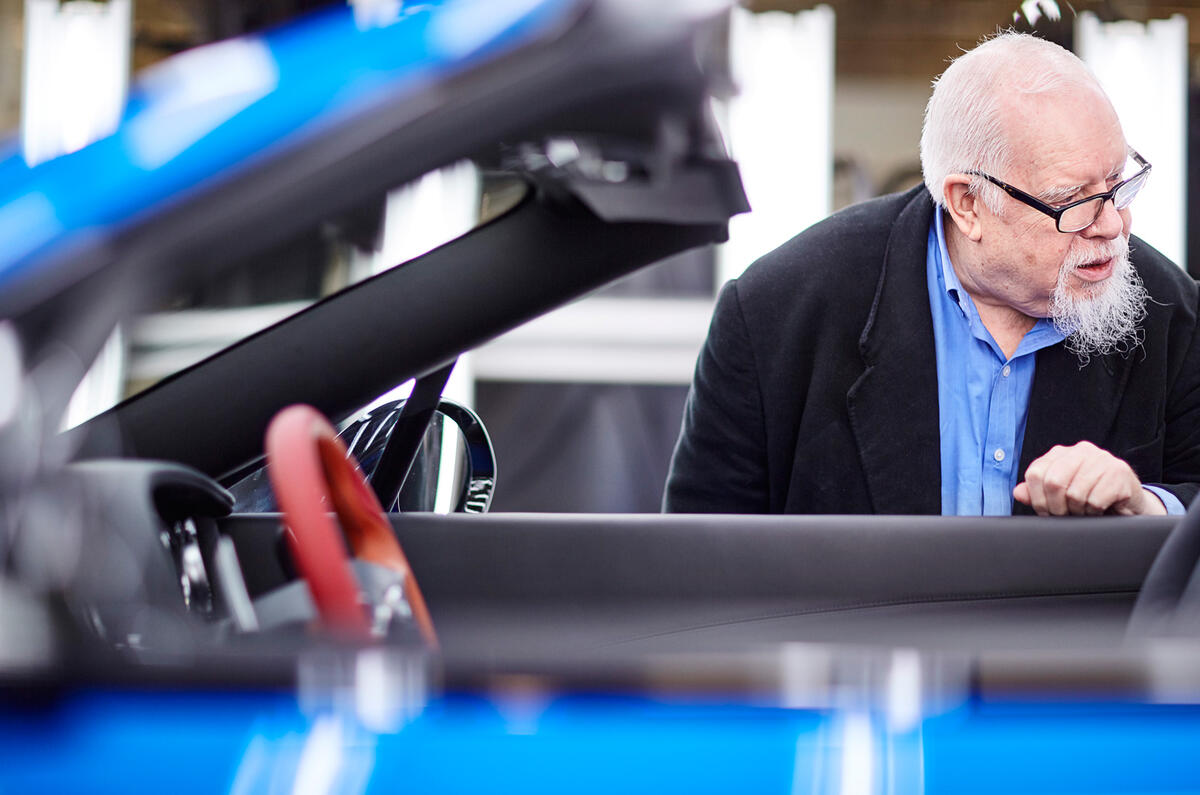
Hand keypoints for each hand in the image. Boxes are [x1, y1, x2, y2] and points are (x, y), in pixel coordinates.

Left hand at [1013, 441, 1166, 515]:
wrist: (1129, 503)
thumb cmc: (1090, 497)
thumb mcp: (1060, 494)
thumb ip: (1036, 491)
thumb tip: (1018, 492)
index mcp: (1062, 453)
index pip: (1035, 473)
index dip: (1037, 498)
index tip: (1046, 511)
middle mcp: (1081, 451)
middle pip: (1053, 482)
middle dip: (1056, 507)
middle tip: (1066, 514)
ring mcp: (1102, 459)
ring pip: (1075, 494)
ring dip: (1078, 511)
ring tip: (1086, 509)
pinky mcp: (1119, 472)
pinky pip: (1095, 501)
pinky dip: (1095, 511)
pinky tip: (1101, 508)